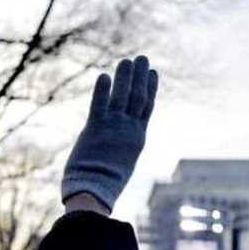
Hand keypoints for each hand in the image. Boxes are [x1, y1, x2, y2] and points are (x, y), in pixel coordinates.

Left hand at [61, 56, 158, 210]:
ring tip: (128, 60)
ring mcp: (113, 127)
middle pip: (138, 97)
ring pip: (122, 97)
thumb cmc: (104, 183)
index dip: (150, 88)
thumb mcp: (119, 163)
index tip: (153, 73)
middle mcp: (129, 129)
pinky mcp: (95, 128)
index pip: (147, 107)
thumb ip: (119, 148)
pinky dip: (103, 91)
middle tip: (142, 58)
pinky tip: (105, 76)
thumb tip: (114, 148)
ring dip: (125, 77)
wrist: (95, 191)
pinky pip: (100, 105)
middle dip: (140, 76)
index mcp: (137, 137)